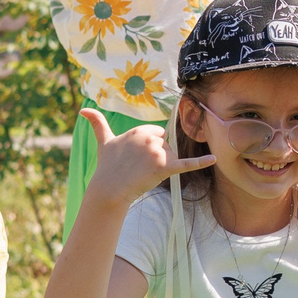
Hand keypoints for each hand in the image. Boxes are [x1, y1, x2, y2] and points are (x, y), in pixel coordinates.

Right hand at [81, 109, 214, 209]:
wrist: (109, 189)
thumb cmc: (107, 166)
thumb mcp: (104, 141)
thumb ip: (97, 123)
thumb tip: (83, 108)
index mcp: (140, 129)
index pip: (158, 134)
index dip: (150, 147)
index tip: (137, 157)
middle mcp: (150, 138)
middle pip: (167, 145)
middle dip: (157, 156)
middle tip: (140, 167)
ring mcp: (158, 152)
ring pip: (172, 156)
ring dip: (163, 166)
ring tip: (145, 173)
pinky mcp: (165, 167)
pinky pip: (187, 164)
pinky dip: (201, 162)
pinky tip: (214, 159)